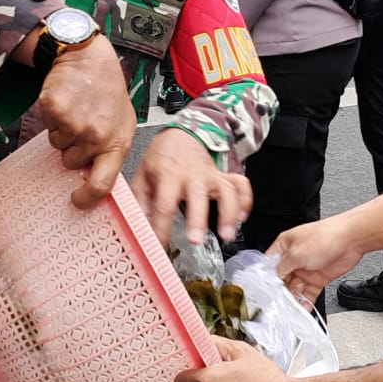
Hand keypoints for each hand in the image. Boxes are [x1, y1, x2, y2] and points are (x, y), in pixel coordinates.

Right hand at [38, 35, 135, 209]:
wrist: (89, 58)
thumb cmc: (107, 91)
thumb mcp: (121, 123)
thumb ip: (110, 150)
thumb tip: (97, 180)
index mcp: (117, 142)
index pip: (103, 184)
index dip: (87, 198)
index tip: (77, 200)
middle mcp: (97, 136)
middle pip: (71, 163)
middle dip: (72, 148)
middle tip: (82, 125)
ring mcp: (75, 124)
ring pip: (57, 145)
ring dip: (62, 131)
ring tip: (76, 110)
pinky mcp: (55, 111)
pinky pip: (47, 127)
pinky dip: (52, 117)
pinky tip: (65, 102)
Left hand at [132, 128, 252, 245]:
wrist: (183, 134)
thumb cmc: (162, 158)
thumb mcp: (143, 175)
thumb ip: (140, 202)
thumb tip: (136, 228)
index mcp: (169, 175)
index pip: (164, 205)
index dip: (161, 228)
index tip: (159, 247)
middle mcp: (192, 175)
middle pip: (197, 196)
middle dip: (198, 219)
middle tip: (196, 241)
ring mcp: (212, 175)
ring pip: (226, 191)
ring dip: (228, 212)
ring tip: (227, 234)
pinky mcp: (225, 176)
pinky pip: (241, 186)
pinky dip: (245, 201)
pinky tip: (241, 218)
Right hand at [270, 216, 364, 305]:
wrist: (351, 239)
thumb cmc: (325, 236)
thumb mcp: (296, 253)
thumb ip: (282, 268)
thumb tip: (273, 279)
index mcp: (285, 246)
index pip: (270, 265)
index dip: (267, 278)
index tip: (266, 292)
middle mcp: (294, 258)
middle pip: (282, 280)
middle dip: (280, 292)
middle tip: (278, 304)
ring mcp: (306, 269)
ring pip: (295, 288)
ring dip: (293, 299)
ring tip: (290, 309)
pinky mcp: (318, 278)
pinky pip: (309, 293)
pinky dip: (306, 301)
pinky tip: (303, 308)